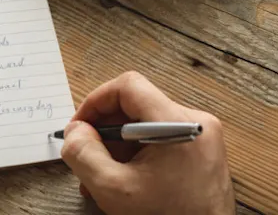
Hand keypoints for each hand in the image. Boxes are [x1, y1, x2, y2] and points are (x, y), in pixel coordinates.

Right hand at [61, 72, 234, 214]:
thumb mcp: (113, 189)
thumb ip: (84, 153)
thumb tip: (75, 131)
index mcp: (181, 125)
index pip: (129, 87)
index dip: (96, 101)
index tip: (80, 125)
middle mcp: (197, 125)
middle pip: (135, 106)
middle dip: (104, 130)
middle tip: (86, 154)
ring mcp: (202, 139)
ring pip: (144, 125)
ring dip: (117, 146)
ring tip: (101, 176)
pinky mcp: (201, 154)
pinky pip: (159, 141)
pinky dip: (135, 155)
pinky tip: (122, 180)